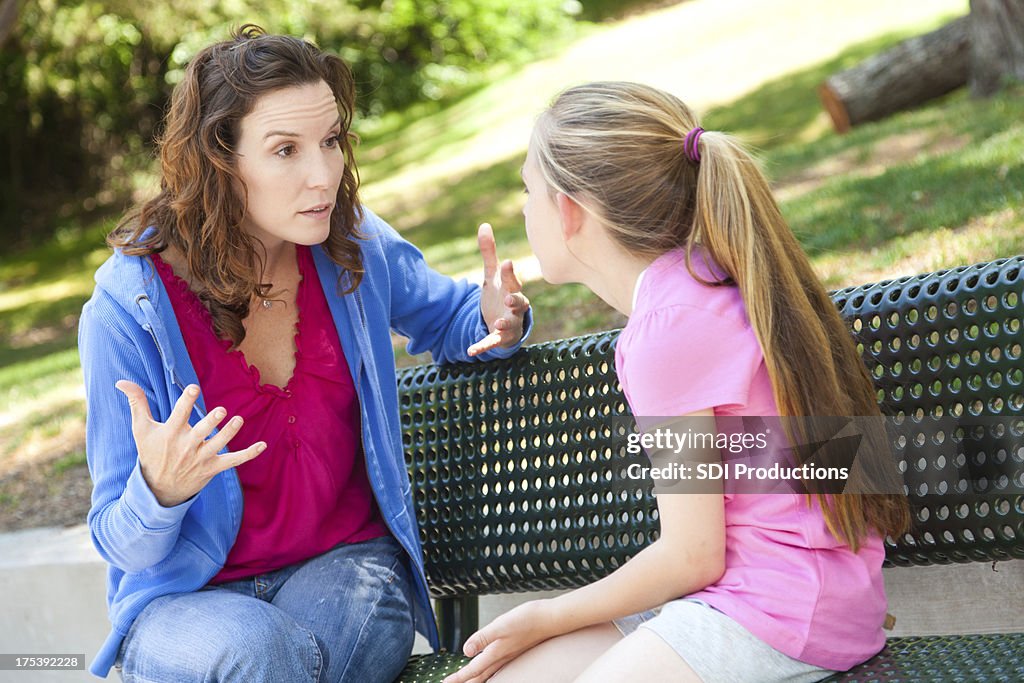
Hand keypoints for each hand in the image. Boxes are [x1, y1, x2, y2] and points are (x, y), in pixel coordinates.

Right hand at [116, 381, 265, 506]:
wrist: (158, 488)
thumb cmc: (151, 453)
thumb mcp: (141, 429)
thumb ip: (136, 403)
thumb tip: (122, 382)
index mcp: (171, 433)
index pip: (180, 414)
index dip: (186, 401)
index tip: (193, 388)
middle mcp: (187, 446)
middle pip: (201, 432)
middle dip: (211, 422)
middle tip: (220, 411)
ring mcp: (202, 458)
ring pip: (219, 445)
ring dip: (229, 433)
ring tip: (238, 420)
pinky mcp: (213, 468)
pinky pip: (234, 461)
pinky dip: (249, 454)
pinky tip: (263, 445)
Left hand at [443, 600, 555, 682]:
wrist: (551, 618)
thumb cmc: (528, 620)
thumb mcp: (501, 625)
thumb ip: (483, 637)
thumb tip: (466, 651)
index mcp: (496, 652)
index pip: (474, 669)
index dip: (460, 677)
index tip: (447, 682)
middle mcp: (502, 656)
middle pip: (481, 675)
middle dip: (466, 680)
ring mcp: (510, 654)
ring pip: (489, 672)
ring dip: (477, 677)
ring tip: (468, 681)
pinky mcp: (515, 648)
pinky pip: (498, 666)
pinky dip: (490, 670)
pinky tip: (490, 669)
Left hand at [468, 223, 529, 356]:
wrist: (504, 323)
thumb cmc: (501, 296)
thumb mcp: (492, 276)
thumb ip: (489, 253)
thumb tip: (484, 224)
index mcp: (513, 290)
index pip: (513, 280)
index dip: (510, 273)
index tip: (506, 263)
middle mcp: (515, 307)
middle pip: (520, 302)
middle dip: (516, 300)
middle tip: (510, 298)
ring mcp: (509, 324)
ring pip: (511, 324)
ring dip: (506, 323)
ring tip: (499, 323)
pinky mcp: (499, 338)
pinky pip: (492, 343)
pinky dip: (482, 346)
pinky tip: (471, 351)